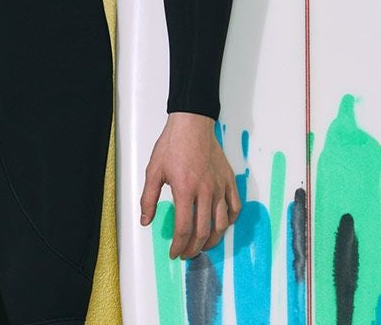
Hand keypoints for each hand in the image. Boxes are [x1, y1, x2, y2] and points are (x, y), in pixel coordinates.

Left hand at [139, 111, 241, 259]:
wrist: (192, 124)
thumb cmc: (172, 145)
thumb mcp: (154, 170)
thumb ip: (148, 198)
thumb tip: (145, 221)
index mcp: (185, 190)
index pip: (184, 228)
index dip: (178, 245)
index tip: (174, 253)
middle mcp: (205, 191)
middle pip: (203, 231)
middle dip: (194, 248)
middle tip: (187, 254)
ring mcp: (219, 186)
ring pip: (221, 223)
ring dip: (213, 240)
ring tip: (203, 246)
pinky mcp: (229, 180)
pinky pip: (235, 206)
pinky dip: (230, 220)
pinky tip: (222, 225)